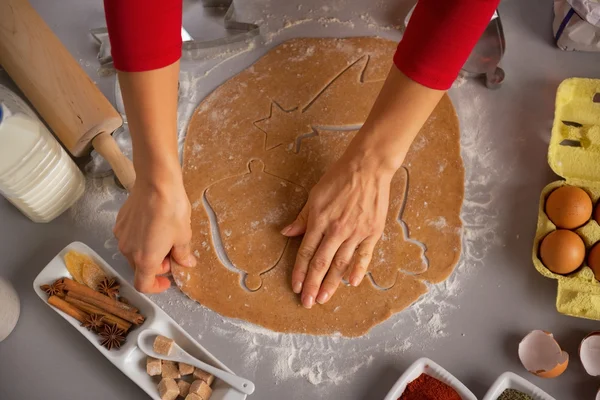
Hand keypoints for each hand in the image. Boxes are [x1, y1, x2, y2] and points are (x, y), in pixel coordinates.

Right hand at [114, 175, 195, 292]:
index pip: (143, 285)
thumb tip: (186, 263)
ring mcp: (121, 235)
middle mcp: (128, 250)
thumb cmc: (171, 210)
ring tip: (164, 236)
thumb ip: (183, 254)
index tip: (166, 280)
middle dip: (156, 265)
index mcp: (145, 259)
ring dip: (148, 251)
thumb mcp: (183, 236)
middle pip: (139, 268)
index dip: (155, 287)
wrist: (156, 183)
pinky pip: (129, 237)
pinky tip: (154, 225)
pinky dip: (141, 238)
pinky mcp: (119, 222)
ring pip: (134, 252)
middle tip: (172, 253)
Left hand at [282, 150, 394, 307]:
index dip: (299, 271)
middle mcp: (336, 230)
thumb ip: (302, 217)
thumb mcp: (315, 195)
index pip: (306, 252)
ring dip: (331, 283)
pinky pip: (364, 255)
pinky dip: (358, 270)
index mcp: (319, 220)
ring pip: (341, 263)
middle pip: (321, 263)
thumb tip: (286, 233)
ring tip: (324, 298)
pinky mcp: (372, 232)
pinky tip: (352, 284)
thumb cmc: (339, 178)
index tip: (295, 287)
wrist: (368, 167)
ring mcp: (355, 232)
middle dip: (313, 285)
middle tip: (307, 303)